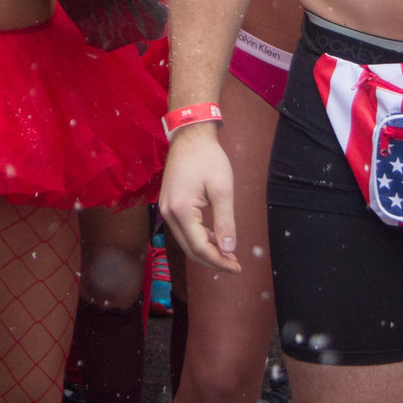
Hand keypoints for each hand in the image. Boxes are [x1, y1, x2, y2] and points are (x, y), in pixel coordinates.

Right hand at [158, 125, 238, 272]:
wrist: (190, 136)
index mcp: (181, 210)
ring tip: (228, 255)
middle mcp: (168, 212)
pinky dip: (199, 238)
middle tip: (235, 265)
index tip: (237, 267)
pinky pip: (183, 229)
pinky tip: (215, 239)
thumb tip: (228, 249)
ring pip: (185, 241)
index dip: (218, 261)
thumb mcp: (222, 190)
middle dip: (213, 260)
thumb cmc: (208, 158)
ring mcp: (165, 208)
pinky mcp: (168, 204)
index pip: (199, 247)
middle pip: (190, 248)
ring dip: (206, 251)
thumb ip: (225, 222)